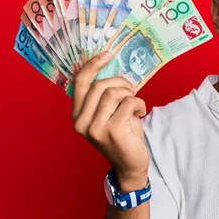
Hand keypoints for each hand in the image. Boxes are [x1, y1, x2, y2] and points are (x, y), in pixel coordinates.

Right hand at [72, 52, 149, 189]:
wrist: (131, 164)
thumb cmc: (122, 135)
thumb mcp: (109, 113)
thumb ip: (104, 96)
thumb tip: (111, 68)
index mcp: (77, 116)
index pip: (79, 83)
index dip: (92, 65)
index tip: (107, 54)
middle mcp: (81, 122)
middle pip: (100, 85)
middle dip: (121, 82)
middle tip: (132, 89)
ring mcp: (95, 128)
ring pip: (114, 93)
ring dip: (130, 94)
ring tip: (136, 104)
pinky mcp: (112, 131)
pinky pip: (128, 103)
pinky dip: (139, 104)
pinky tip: (141, 112)